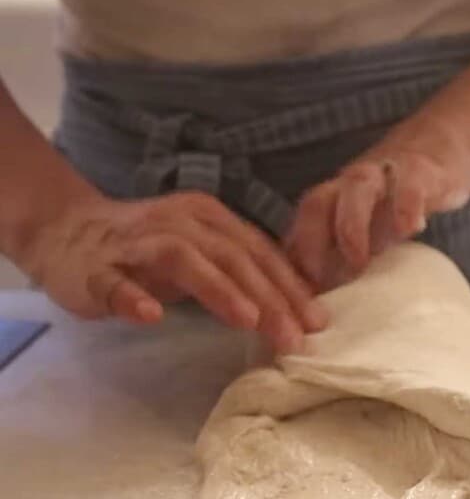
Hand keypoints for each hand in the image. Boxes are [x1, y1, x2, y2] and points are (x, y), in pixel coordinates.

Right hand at [21, 192, 326, 353]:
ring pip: (183, 260)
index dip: (290, 285)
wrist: (67, 230)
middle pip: (232, 256)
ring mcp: (136, 244)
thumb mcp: (203, 250)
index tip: (317, 321)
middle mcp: (178, 223)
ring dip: (218, 290)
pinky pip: (115, 281)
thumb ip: (242, 269)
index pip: (259, 251)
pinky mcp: (97, 268)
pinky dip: (133, 296)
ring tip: (247, 320)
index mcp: (209, 217)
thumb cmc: (149, 249)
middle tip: (294, 335)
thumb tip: (296, 306)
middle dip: (268, 296)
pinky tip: (151, 315)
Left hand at [285, 123, 469, 288]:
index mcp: (336, 197)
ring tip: (360, 260)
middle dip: (312, 242)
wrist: (448, 139)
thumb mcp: (373, 218)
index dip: (294, 259)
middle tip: (320, 282)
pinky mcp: (423, 169)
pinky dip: (406, 205)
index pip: (301, 227)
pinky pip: (410, 183)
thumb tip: (319, 296)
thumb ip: (348, 248)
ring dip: (351, 224)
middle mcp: (353, 183)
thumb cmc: (403, 192)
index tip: (296, 296)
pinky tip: (412, 228)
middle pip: (317, 202)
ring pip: (357, 187)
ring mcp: (387, 172)